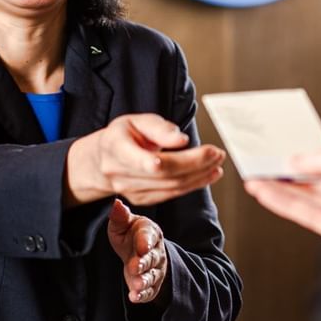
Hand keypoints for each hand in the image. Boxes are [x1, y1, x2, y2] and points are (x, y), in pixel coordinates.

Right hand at [65, 113, 224, 206]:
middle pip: (163, 173)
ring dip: (200, 175)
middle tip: (218, 152)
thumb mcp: (136, 121)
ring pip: (171, 186)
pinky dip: (195, 184)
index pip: (141, 160)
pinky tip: (210, 173)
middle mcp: (121, 173)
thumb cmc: (124, 135)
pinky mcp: (143, 199)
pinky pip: (173, 193)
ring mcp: (131, 191)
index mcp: (116, 148)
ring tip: (218, 161)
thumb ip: (159, 128)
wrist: (102, 160)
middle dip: (195, 163)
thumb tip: (182, 140)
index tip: (187, 147)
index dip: (164, 160)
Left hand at [108, 198, 166, 303]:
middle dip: (144, 263)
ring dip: (144, 280)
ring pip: (152, 275)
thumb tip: (116, 203)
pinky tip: (134, 297)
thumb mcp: (124, 225)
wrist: (141, 252)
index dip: (146, 241)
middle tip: (135, 266)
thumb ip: (120, 217)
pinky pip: (149, 290)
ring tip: (136, 285)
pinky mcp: (151, 284)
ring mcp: (155, 269)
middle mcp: (156, 251)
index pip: (149, 236)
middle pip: (152, 257)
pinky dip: (143, 295)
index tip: (142, 246)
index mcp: (150, 233)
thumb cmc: (131, 235)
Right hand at [244, 140, 320, 238]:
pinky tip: (265, 193)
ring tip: (253, 177)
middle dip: (287, 169)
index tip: (285, 142)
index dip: (307, 148)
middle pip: (315, 177)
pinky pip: (306, 214)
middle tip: (262, 160)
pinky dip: (283, 203)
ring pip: (306, 197)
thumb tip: (295, 160)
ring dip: (277, 187)